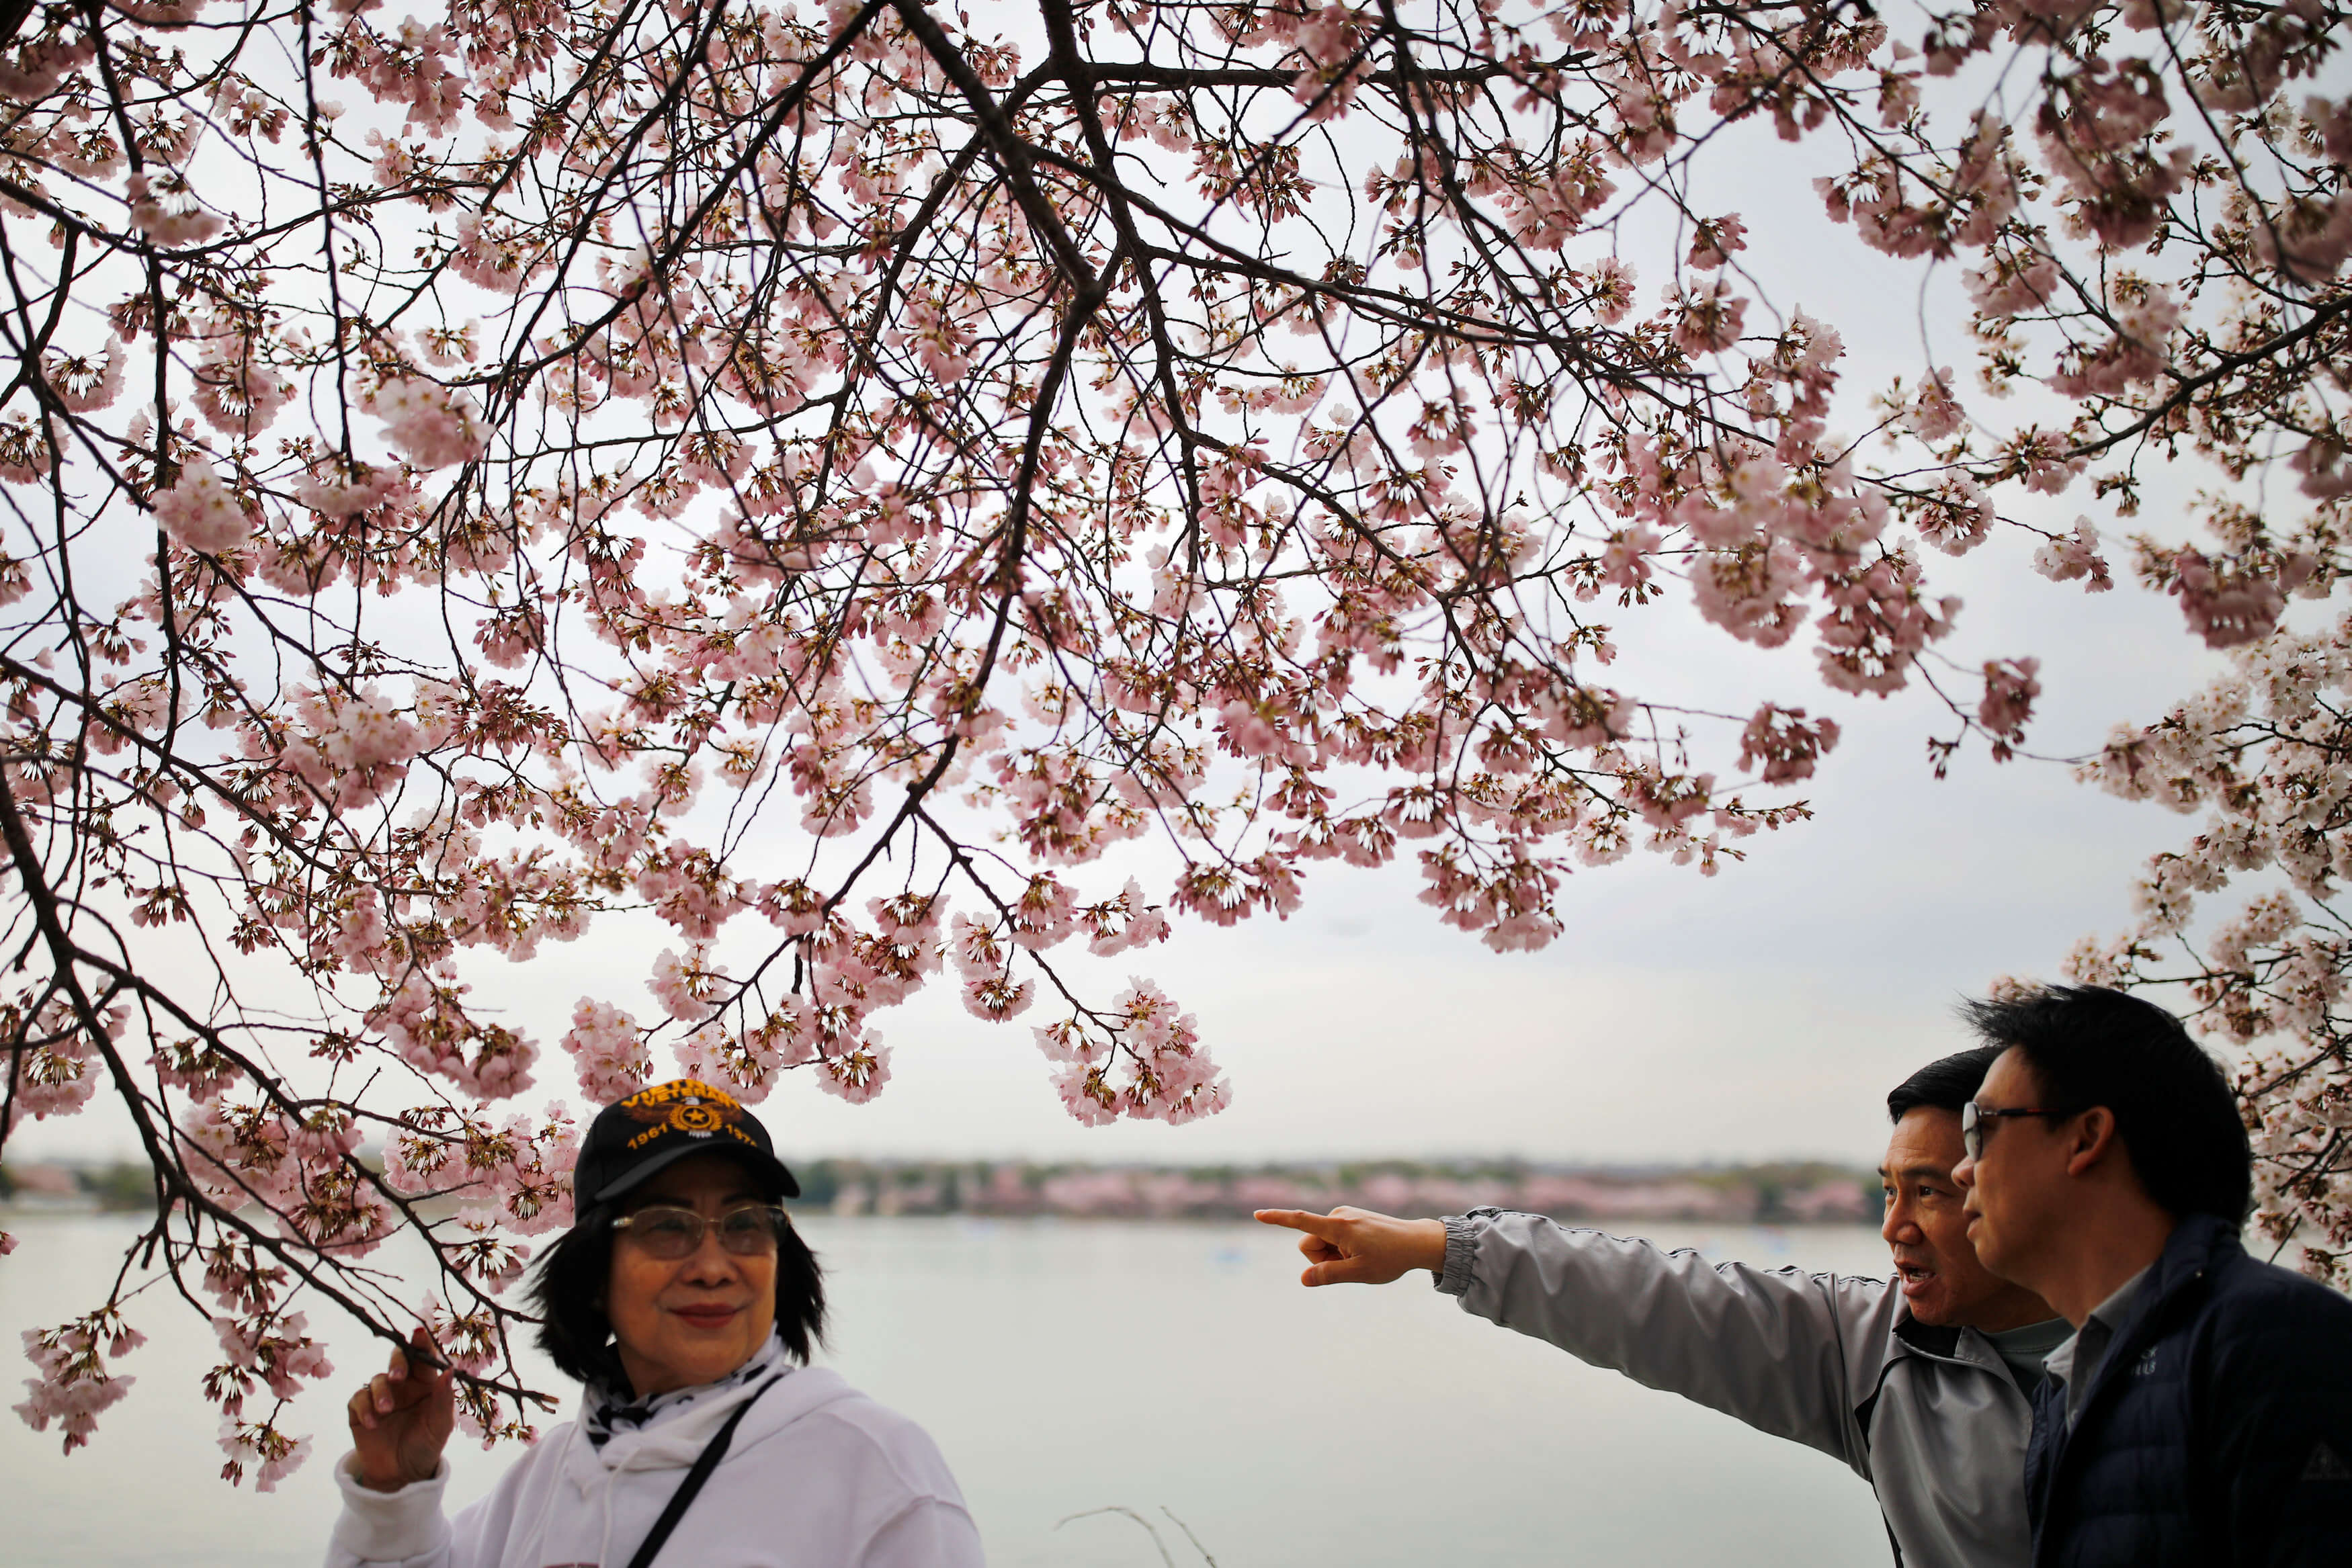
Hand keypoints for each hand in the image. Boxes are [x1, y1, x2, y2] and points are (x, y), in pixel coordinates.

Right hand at [346, 1326, 454, 1492]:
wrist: (401, 1474)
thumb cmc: (426, 1445)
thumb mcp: (440, 1426)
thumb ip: (444, 1399)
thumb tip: (449, 1370)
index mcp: (426, 1383)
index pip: (424, 1357)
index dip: (421, 1342)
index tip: (418, 1332)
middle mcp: (403, 1385)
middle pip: (398, 1358)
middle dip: (397, 1362)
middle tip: (398, 1376)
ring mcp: (381, 1396)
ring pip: (377, 1380)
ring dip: (381, 1392)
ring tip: (387, 1411)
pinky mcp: (361, 1411)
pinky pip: (358, 1399)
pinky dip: (365, 1408)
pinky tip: (374, 1424)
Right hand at [1254, 1206, 1447, 1285]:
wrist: (1417, 1242)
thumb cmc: (1391, 1258)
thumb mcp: (1360, 1273)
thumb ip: (1330, 1275)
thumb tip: (1304, 1279)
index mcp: (1339, 1226)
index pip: (1301, 1222)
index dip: (1277, 1219)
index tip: (1257, 1214)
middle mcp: (1338, 1216)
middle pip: (1309, 1244)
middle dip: (1322, 1259)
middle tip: (1351, 1264)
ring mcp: (1344, 1216)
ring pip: (1321, 1243)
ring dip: (1333, 1255)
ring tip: (1361, 1257)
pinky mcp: (1349, 1219)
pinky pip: (1332, 1239)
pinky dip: (1341, 1249)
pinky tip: (1363, 1252)